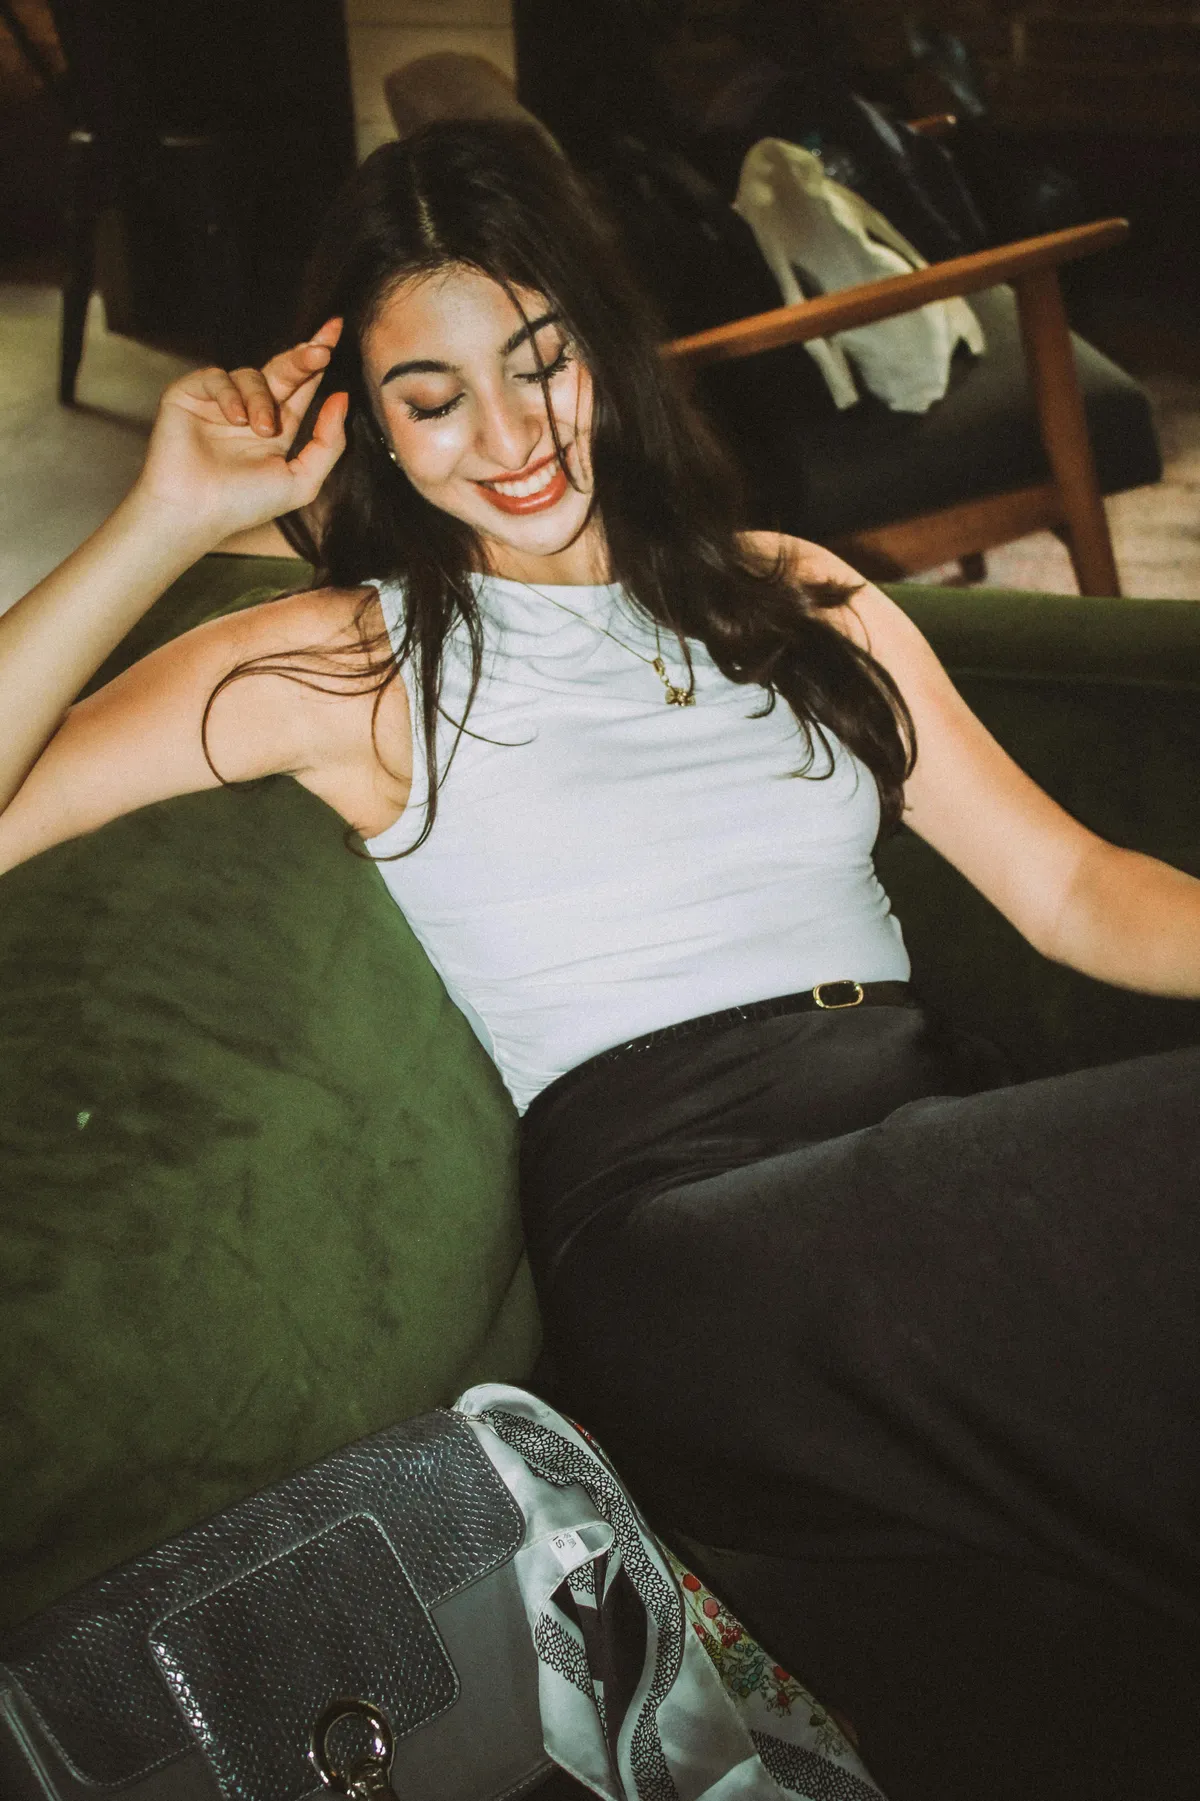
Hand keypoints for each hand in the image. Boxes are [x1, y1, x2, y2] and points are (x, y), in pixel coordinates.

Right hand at [132, 318, 348, 545]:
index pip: (302, 386)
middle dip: (303, 358)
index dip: (317, 359)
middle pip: (283, 370)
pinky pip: (218, 377)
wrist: (194, 511)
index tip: (336, 331)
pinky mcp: (190, 394)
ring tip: (261, 430)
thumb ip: (328, 443)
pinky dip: (231, 395)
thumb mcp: (301, 480)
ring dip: (262, 400)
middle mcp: (250, 409)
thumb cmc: (245, 504)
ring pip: (252, 375)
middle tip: (321, 351)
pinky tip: (235, 420)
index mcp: (278, 427)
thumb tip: (342, 398)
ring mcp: (220, 401)